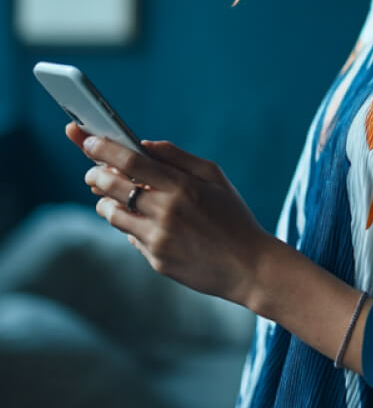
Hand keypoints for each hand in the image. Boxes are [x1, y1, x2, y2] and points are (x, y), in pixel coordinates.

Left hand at [66, 122, 269, 305]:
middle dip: (95, 174)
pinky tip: (147, 223)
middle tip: (93, 172)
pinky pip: (130, 237)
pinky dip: (131, 226)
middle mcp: (166, 212)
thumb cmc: (233, 216)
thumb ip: (178, 157)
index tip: (88, 140)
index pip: (131, 161)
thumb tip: (143, 145)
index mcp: (182, 186)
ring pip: (112, 214)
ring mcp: (158, 239)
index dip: (104, 148)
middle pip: (111, 186)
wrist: (249, 267)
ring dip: (106, 202)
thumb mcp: (215, 177)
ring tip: (116, 198)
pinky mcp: (155, 261)